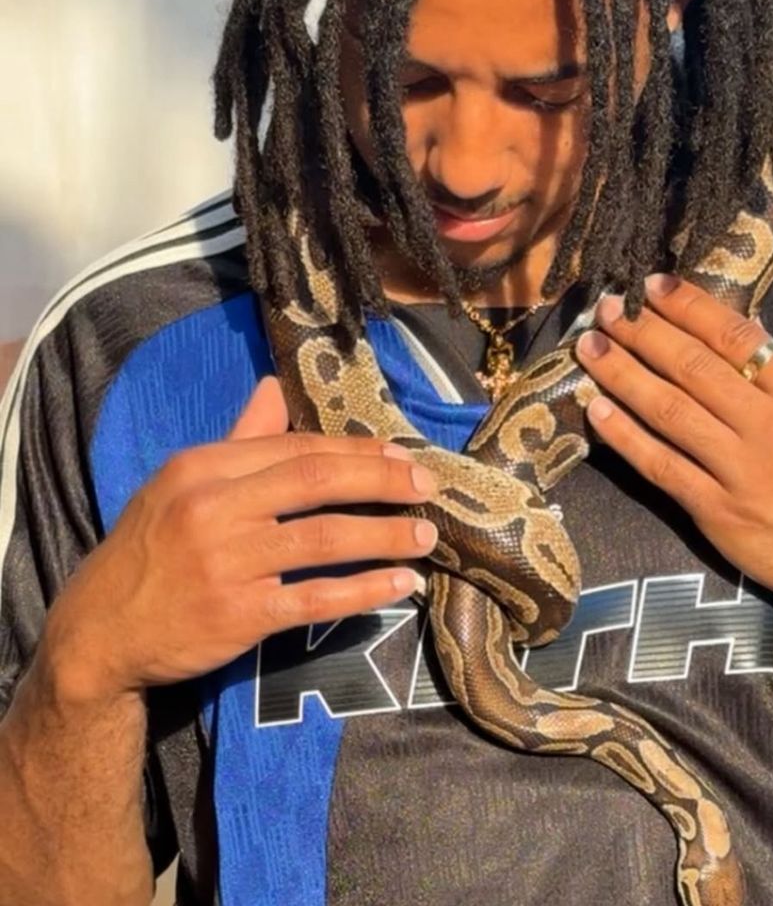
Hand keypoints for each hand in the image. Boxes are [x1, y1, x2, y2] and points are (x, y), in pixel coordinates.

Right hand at [41, 377, 437, 702]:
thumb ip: (239, 438)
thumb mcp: (182, 484)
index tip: (401, 456)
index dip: (356, 451)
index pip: (296, 447)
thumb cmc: (149, 550)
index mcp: (204, 468)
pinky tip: (400, 585)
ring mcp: (227, 562)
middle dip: (380, 481)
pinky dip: (365, 591)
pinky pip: (316, 598)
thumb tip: (276, 386)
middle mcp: (214, 508)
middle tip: (427, 486)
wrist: (98, 633)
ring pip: (325, 539)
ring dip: (384, 536)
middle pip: (316, 481)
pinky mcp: (238, 615)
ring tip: (425, 536)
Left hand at [575, 276, 772, 655]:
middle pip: (690, 366)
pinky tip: (597, 409)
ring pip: (667, 409)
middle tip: (607, 307)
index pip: (734, 334)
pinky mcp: (718, 514)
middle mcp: (770, 426)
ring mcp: (741, 471)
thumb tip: (732, 331)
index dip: (686, 305)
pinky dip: (624, 436)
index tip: (652, 285)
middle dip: (641, 331)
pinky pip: (661, 465)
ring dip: (622, 373)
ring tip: (590, 348)